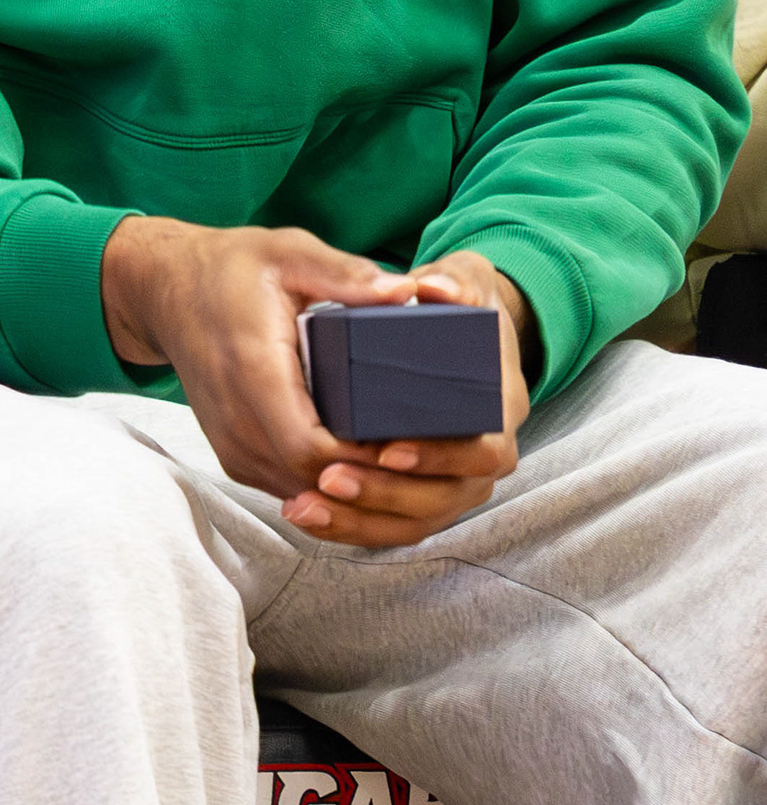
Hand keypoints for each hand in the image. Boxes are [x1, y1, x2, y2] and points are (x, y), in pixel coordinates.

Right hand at [102, 218, 523, 548]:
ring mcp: (230, 441)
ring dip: (350, 490)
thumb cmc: (229, 269)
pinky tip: (364, 469)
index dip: (364, 461)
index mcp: (252, 369)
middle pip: (311, 479)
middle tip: (425, 461)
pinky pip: (287, 487)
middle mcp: (235, 418)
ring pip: (300, 492)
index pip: (311, 447)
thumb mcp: (287, 252)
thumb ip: (345, 273)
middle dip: (370, 482)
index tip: (411, 445)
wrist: (165, 290)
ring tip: (403, 468)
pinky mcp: (233, 452)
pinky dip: (327, 487)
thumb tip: (407, 290)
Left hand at [309, 252, 532, 542]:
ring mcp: (455, 477)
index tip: (388, 449)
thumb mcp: (463, 279)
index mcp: (498, 407)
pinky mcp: (421, 488)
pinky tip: (306, 515)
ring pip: (417, 518)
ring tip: (305, 508)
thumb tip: (434, 289)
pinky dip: (354, 526)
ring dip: (362, 520)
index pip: (482, 450)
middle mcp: (483, 451)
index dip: (440, 456)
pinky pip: (394, 521)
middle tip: (331, 479)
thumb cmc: (456, 302)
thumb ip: (455, 281)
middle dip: (389, 495)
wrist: (452, 326)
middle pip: (447, 497)